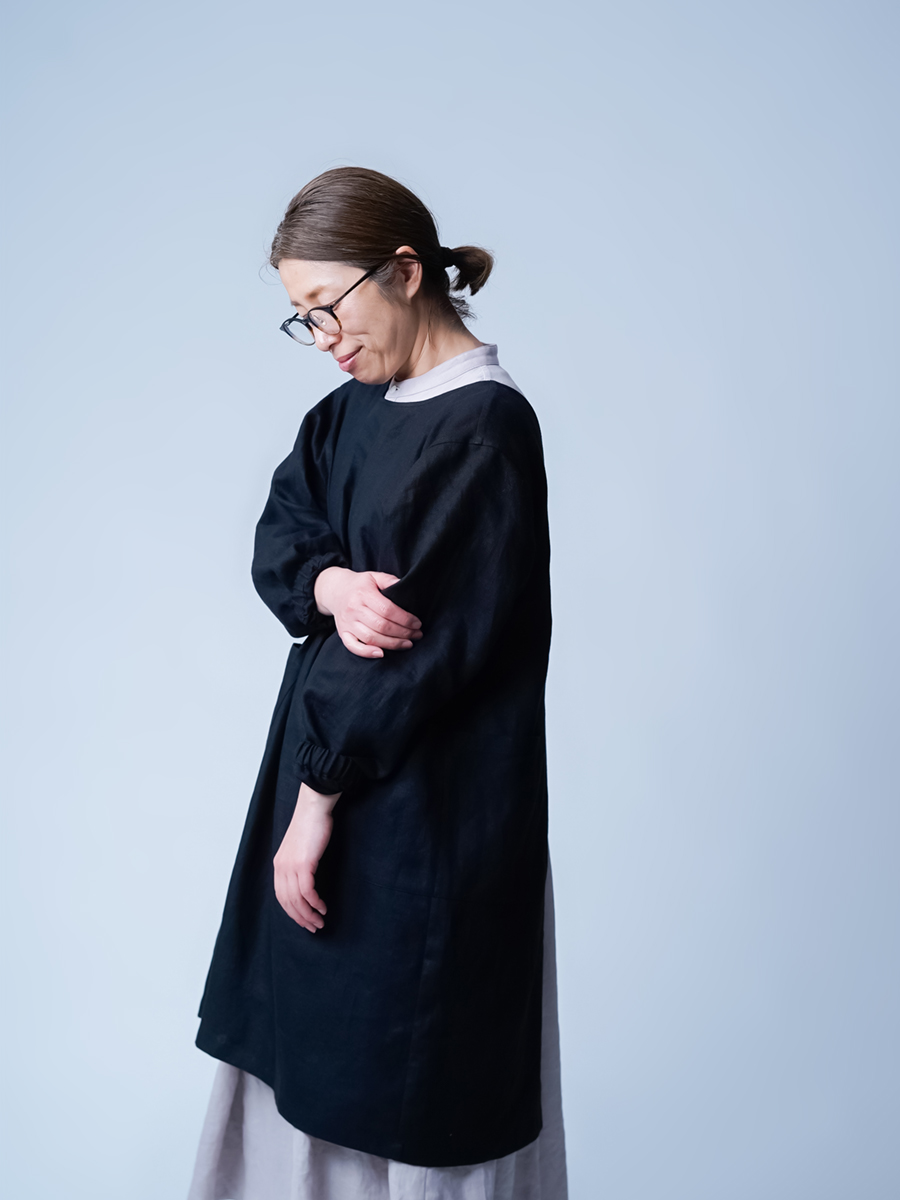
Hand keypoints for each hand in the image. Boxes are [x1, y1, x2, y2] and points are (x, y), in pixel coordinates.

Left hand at [273, 783, 340, 931]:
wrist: (313, 807)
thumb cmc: (310, 825)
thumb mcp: (299, 847)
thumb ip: (298, 863)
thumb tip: (305, 879)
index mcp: (279, 865)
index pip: (281, 896)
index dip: (291, 912)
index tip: (303, 921)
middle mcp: (281, 867)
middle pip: (287, 902)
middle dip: (300, 918)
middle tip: (313, 928)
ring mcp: (291, 866)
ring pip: (297, 900)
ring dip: (308, 914)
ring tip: (319, 922)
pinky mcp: (304, 864)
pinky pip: (307, 891)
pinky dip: (314, 903)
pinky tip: (322, 907)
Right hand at [314, 566, 422, 658]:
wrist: (334, 590)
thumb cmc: (359, 585)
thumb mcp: (373, 576)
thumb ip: (389, 580)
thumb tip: (404, 587)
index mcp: (363, 593)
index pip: (387, 610)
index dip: (404, 619)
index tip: (417, 623)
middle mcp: (353, 609)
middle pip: (381, 626)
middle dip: (403, 633)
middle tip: (417, 635)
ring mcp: (347, 623)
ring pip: (371, 638)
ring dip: (392, 644)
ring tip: (407, 644)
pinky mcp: (342, 633)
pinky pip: (353, 646)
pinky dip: (366, 652)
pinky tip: (381, 653)